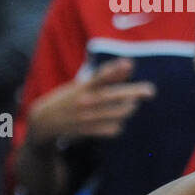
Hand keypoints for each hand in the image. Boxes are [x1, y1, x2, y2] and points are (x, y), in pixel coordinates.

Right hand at [25, 57, 155, 144]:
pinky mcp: (88, 131)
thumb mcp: (82, 85)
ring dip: (129, 108)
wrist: (44, 122)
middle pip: (112, 96)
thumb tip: (129, 64)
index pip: (99, 77)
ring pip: (117, 114)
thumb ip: (106, 76)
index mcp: (81, 88)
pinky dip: (119, 124)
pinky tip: (118, 120)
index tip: (129, 64)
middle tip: (150, 91)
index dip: (114, 70)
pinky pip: (113, 129)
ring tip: (132, 104)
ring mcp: (86, 117)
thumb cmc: (67, 99)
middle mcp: (84, 102)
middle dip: (133, 92)